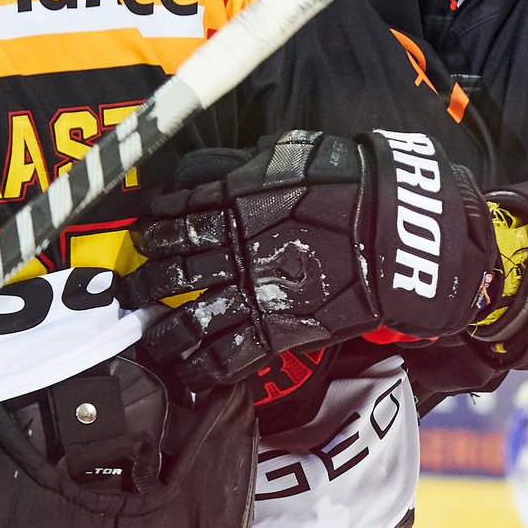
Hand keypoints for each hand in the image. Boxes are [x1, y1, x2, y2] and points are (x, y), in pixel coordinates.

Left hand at [119, 130, 499, 391]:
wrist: (397, 231)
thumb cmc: (350, 180)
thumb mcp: (291, 152)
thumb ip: (251, 166)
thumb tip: (225, 167)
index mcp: (233, 202)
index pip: (173, 218)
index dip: (152, 230)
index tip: (144, 238)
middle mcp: (234, 249)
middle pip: (171, 271)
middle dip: (145, 284)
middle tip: (130, 293)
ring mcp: (256, 294)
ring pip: (191, 319)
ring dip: (164, 332)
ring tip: (148, 340)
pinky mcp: (282, 330)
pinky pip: (232, 355)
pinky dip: (205, 369)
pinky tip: (187, 375)